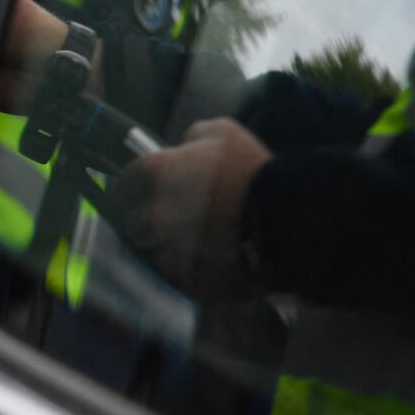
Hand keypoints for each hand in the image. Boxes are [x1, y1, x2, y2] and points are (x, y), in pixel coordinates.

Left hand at [114, 117, 272, 299]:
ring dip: (171, 249)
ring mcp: (167, 253)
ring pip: (156, 254)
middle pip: (134, 223)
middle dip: (149, 221)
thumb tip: (181, 150)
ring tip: (200, 245)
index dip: (139, 187)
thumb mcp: (221, 132)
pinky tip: (213, 264)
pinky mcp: (187, 283)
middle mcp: (151, 217)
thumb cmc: (253, 170)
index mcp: (154, 177)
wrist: (289, 221)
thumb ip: (191, 138)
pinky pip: (180, 279)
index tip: (153, 191)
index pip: (125, 184)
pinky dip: (192, 273)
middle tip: (177, 219)